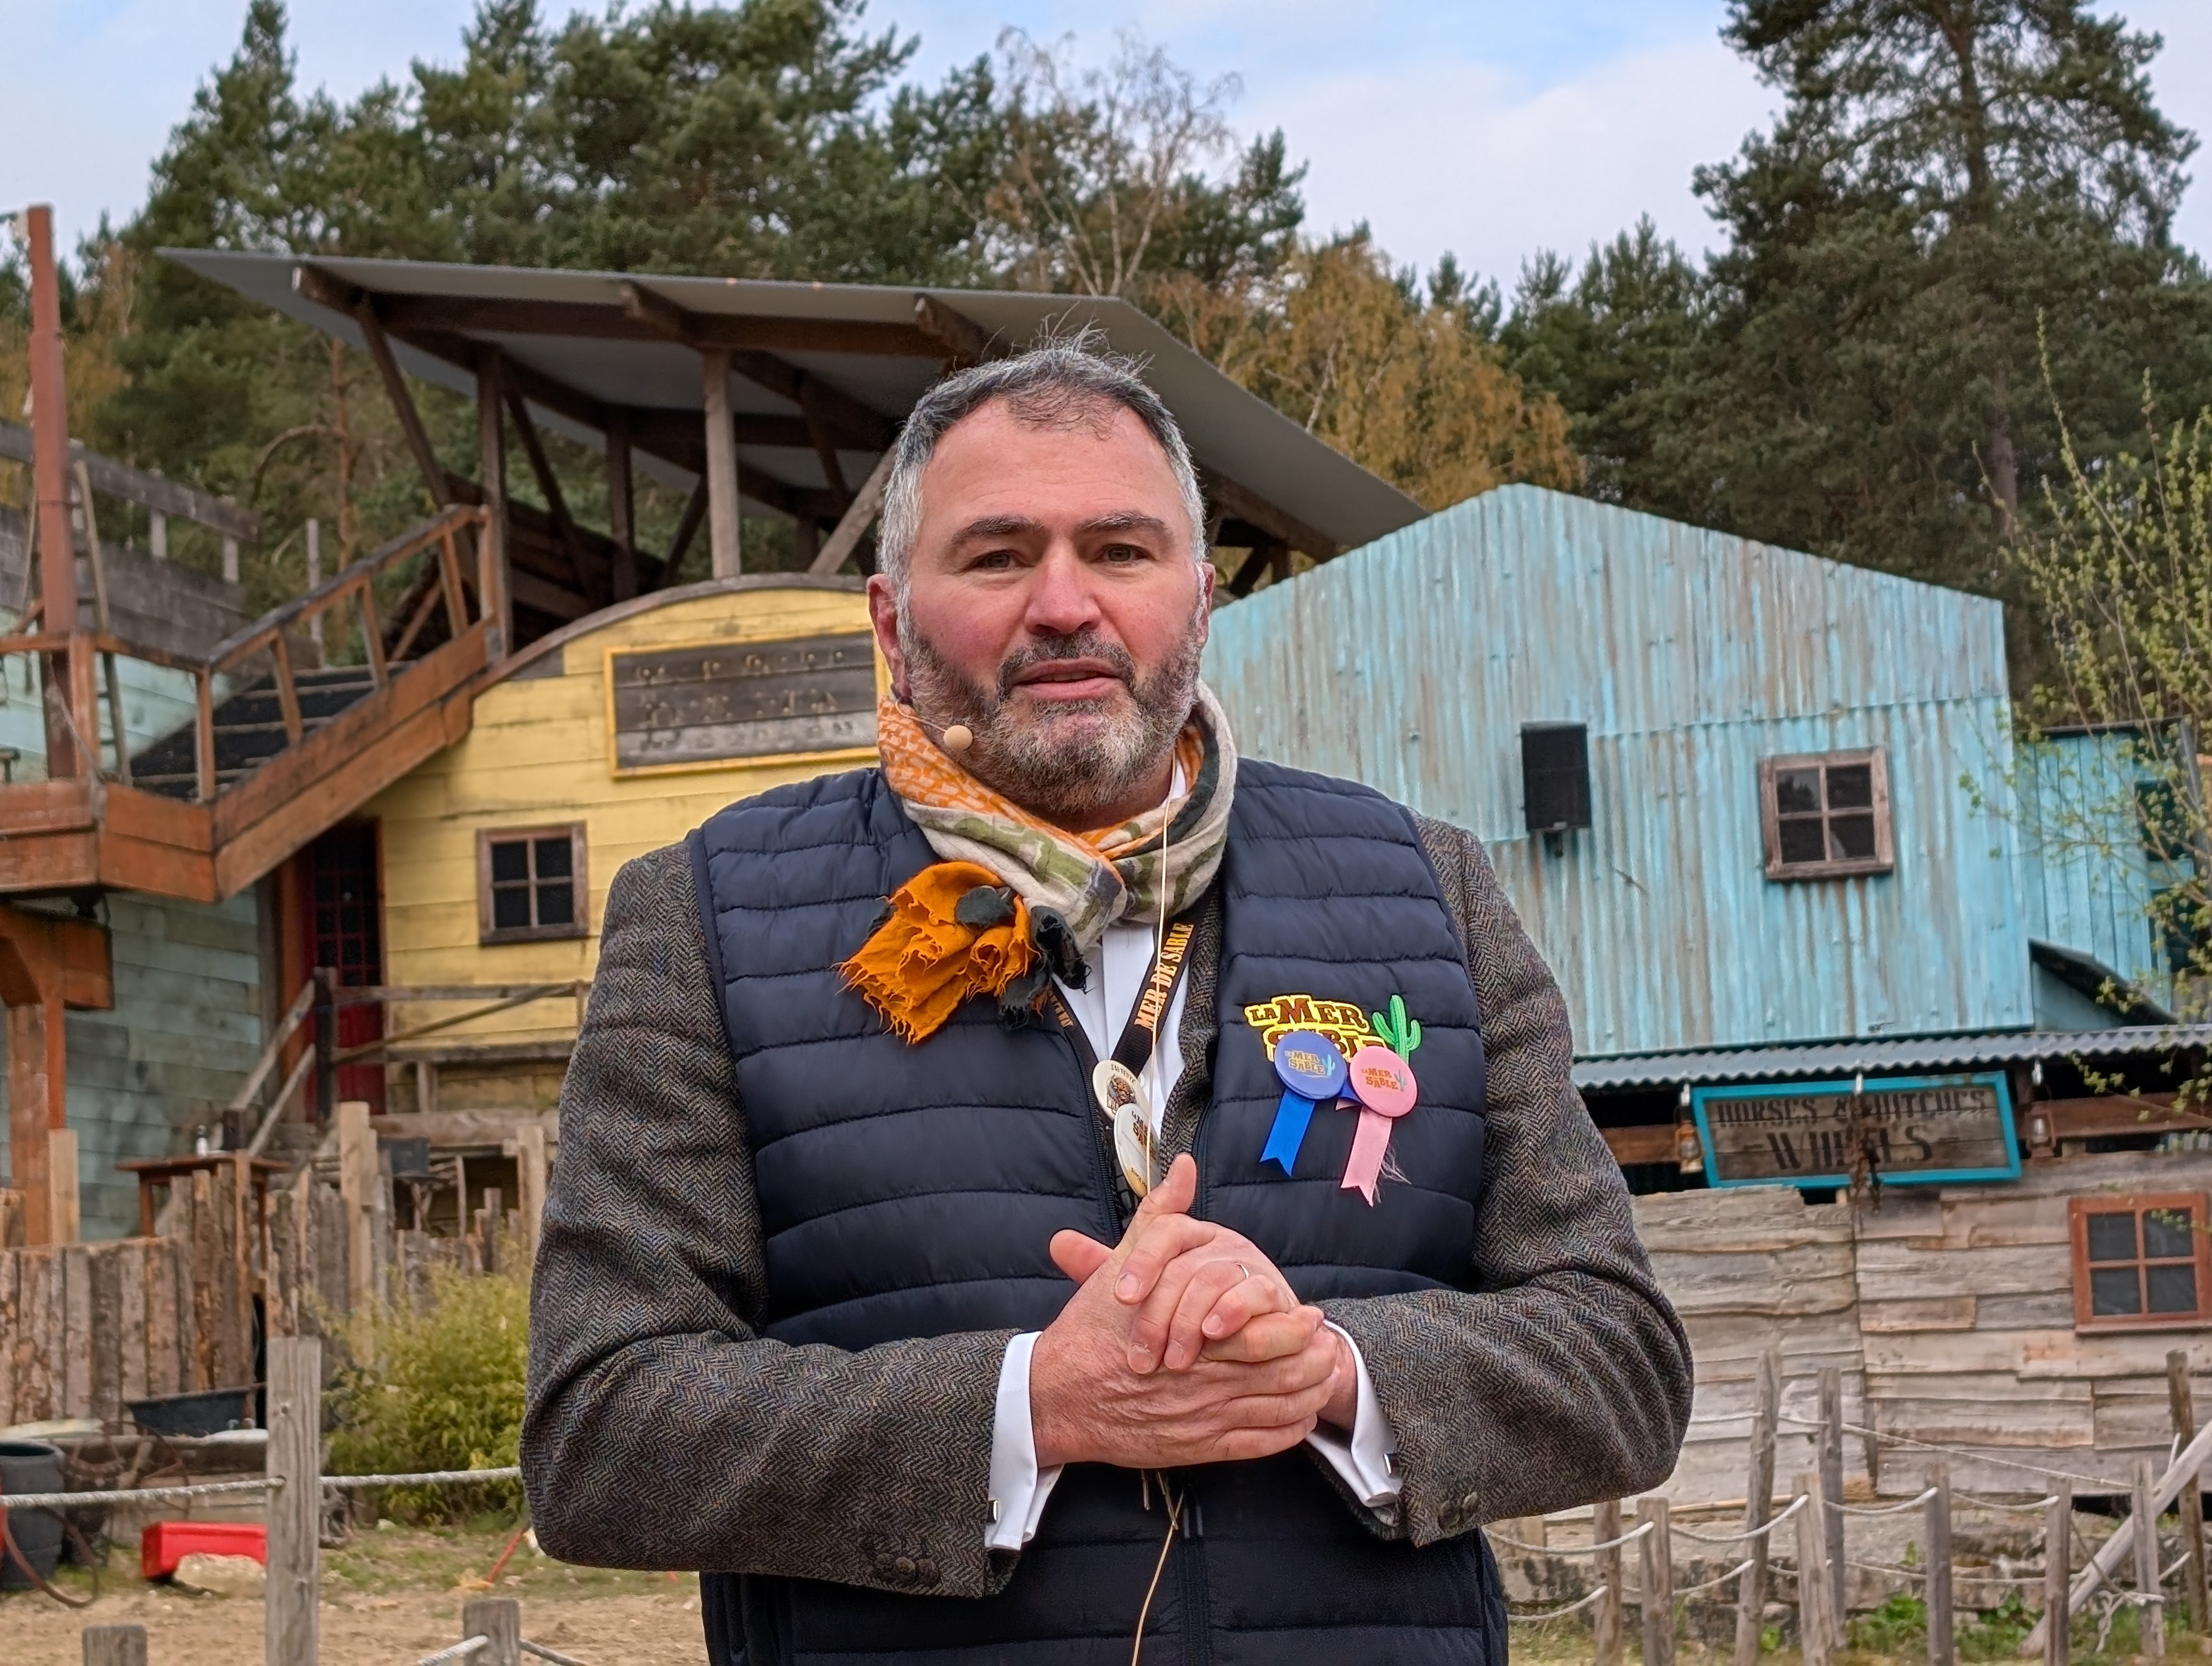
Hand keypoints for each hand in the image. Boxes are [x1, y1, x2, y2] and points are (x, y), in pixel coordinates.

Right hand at [1031, 1157, 1338, 1469]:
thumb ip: (1159, 1217)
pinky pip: (1255, 1445)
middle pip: (1278, 1375)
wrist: (1056, 1395)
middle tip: (1332, 1349)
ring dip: (1306, 1395)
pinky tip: (1299, 1419)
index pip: (1261, 1333)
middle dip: (1313, 1363)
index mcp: (1192, 1334)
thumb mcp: (1122, 1265)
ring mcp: (1201, 1418)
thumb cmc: (1090, 1331)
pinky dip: (1284, 1433)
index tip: (1312, 1315)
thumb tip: (1184, 1169)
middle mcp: (1203, 1379)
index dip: (1295, 1326)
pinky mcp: (1196, 1448)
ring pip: (1272, 1410)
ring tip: (1323, 1380)